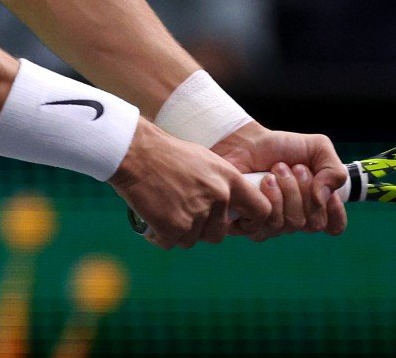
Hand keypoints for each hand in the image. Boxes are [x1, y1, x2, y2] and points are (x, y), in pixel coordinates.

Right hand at [109, 121, 263, 249]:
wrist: (135, 152)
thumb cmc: (165, 153)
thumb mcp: (204, 160)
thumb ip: (219, 183)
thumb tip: (227, 206)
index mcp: (229, 179)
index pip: (261, 210)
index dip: (251, 222)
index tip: (239, 225)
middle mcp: (218, 197)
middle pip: (218, 234)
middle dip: (201, 230)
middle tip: (181, 214)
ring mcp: (197, 213)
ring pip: (192, 240)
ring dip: (178, 231)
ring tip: (163, 210)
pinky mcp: (174, 226)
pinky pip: (170, 243)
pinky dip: (159, 236)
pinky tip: (151, 219)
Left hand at [211, 123, 347, 237]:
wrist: (246, 142)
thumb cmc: (281, 147)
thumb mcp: (319, 149)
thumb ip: (335, 171)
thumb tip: (323, 199)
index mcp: (315, 207)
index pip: (335, 226)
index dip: (334, 209)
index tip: (322, 186)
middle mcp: (296, 220)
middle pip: (314, 223)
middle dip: (306, 190)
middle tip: (294, 168)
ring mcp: (273, 226)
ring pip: (292, 223)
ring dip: (287, 190)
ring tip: (275, 170)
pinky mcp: (250, 225)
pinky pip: (268, 225)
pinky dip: (269, 198)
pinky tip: (262, 182)